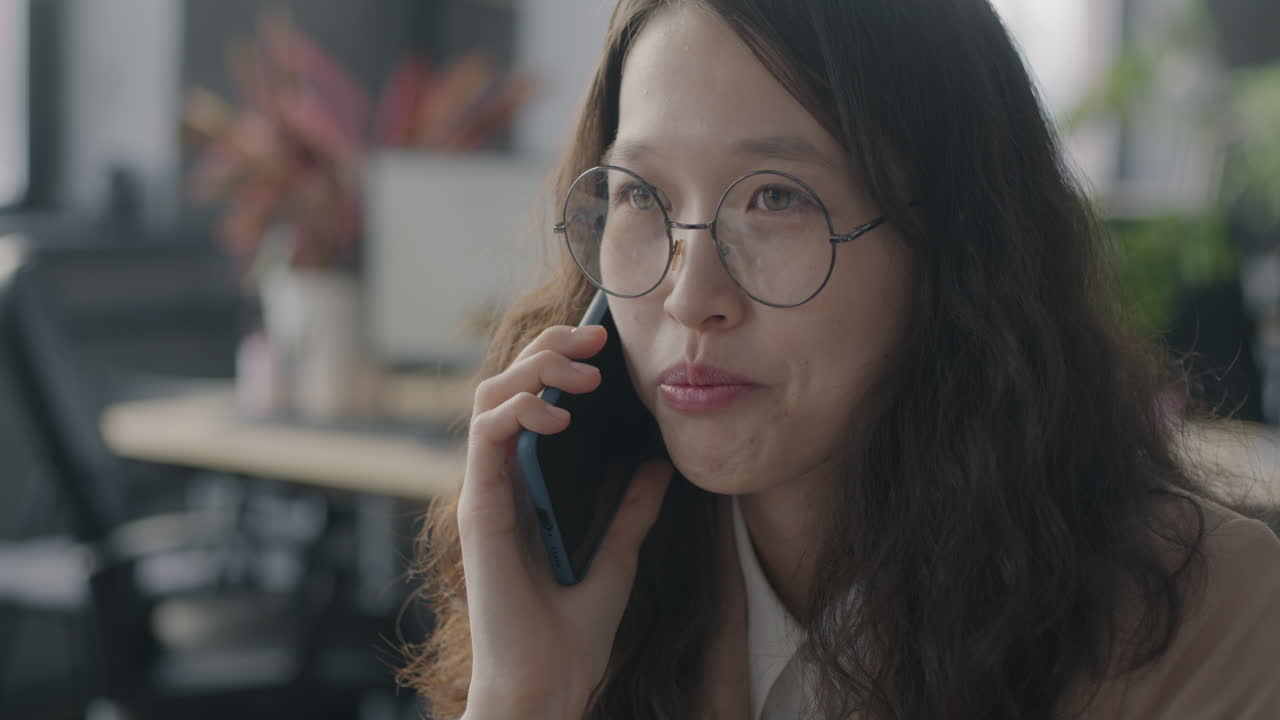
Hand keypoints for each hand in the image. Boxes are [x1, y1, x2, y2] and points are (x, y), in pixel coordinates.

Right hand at [458, 324, 671, 718]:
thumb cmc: (570, 636)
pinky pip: (484, 437)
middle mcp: (500, 483)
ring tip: (583, 372)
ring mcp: (486, 493)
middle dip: (549, 348)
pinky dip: (517, 412)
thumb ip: (631, 511)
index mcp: (527, 490)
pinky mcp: (478, 509)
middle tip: (596, 336)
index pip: (532, 402)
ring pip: (490, 398)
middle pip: (507, 386)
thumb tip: (655, 465)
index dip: (560, 361)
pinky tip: (558, 417)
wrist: (548, 686)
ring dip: (534, 369)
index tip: (605, 342)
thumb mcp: (618, 557)